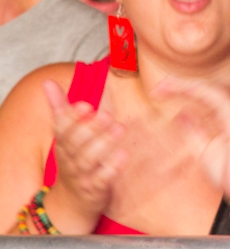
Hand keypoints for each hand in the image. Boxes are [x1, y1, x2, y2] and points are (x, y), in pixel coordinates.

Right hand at [42, 79, 126, 223]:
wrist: (71, 203)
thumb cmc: (73, 160)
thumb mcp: (65, 136)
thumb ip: (61, 109)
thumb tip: (48, 82)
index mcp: (64, 142)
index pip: (62, 128)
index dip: (72, 117)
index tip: (85, 105)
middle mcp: (70, 157)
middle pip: (75, 142)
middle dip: (90, 128)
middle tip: (107, 115)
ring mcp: (82, 174)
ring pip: (88, 159)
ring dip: (104, 143)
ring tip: (120, 129)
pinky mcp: (95, 189)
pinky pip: (102, 179)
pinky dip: (112, 168)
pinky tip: (124, 156)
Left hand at [152, 77, 229, 205]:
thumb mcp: (203, 150)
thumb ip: (194, 131)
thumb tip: (180, 115)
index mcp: (223, 119)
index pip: (202, 97)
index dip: (181, 90)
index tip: (158, 93)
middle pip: (207, 89)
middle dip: (182, 84)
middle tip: (160, 85)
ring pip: (215, 90)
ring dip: (190, 85)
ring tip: (168, 84)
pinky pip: (223, 101)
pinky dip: (205, 92)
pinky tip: (188, 90)